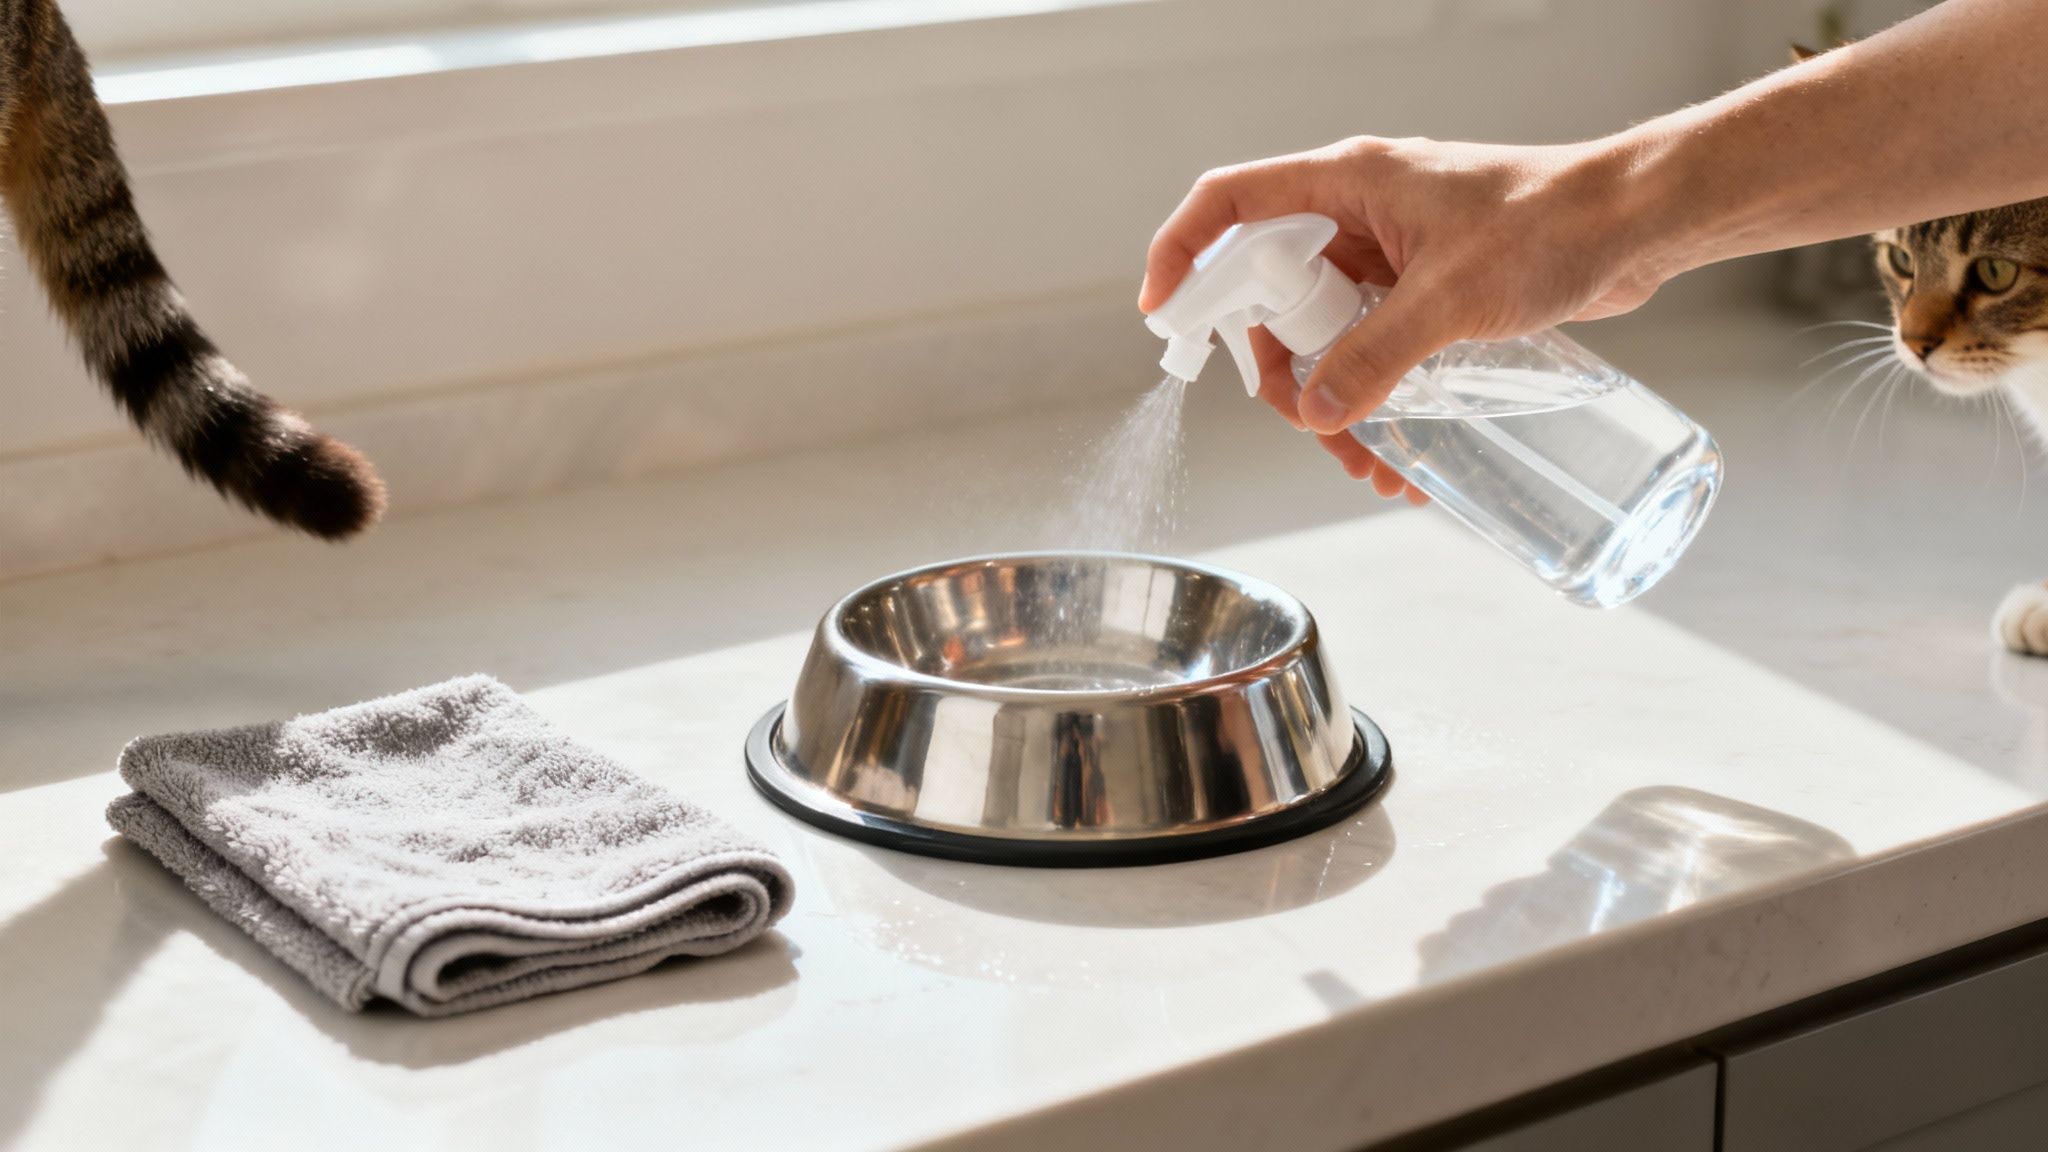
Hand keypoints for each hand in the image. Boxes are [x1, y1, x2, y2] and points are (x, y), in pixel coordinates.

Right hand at [1138, 135, 1674, 492]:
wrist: (1641, 225)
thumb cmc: (1555, 225)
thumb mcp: (1451, 299)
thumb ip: (1375, 358)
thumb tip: (1318, 413)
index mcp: (1347, 184)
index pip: (1231, 204)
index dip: (1183, 254)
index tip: (1162, 316)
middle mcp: (1360, 215)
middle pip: (1273, 294)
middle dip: (1285, 372)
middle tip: (1314, 425)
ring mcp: (1392, 254)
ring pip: (1324, 333)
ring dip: (1335, 401)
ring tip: (1372, 462)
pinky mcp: (1426, 288)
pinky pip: (1373, 346)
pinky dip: (1376, 396)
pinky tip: (1401, 448)